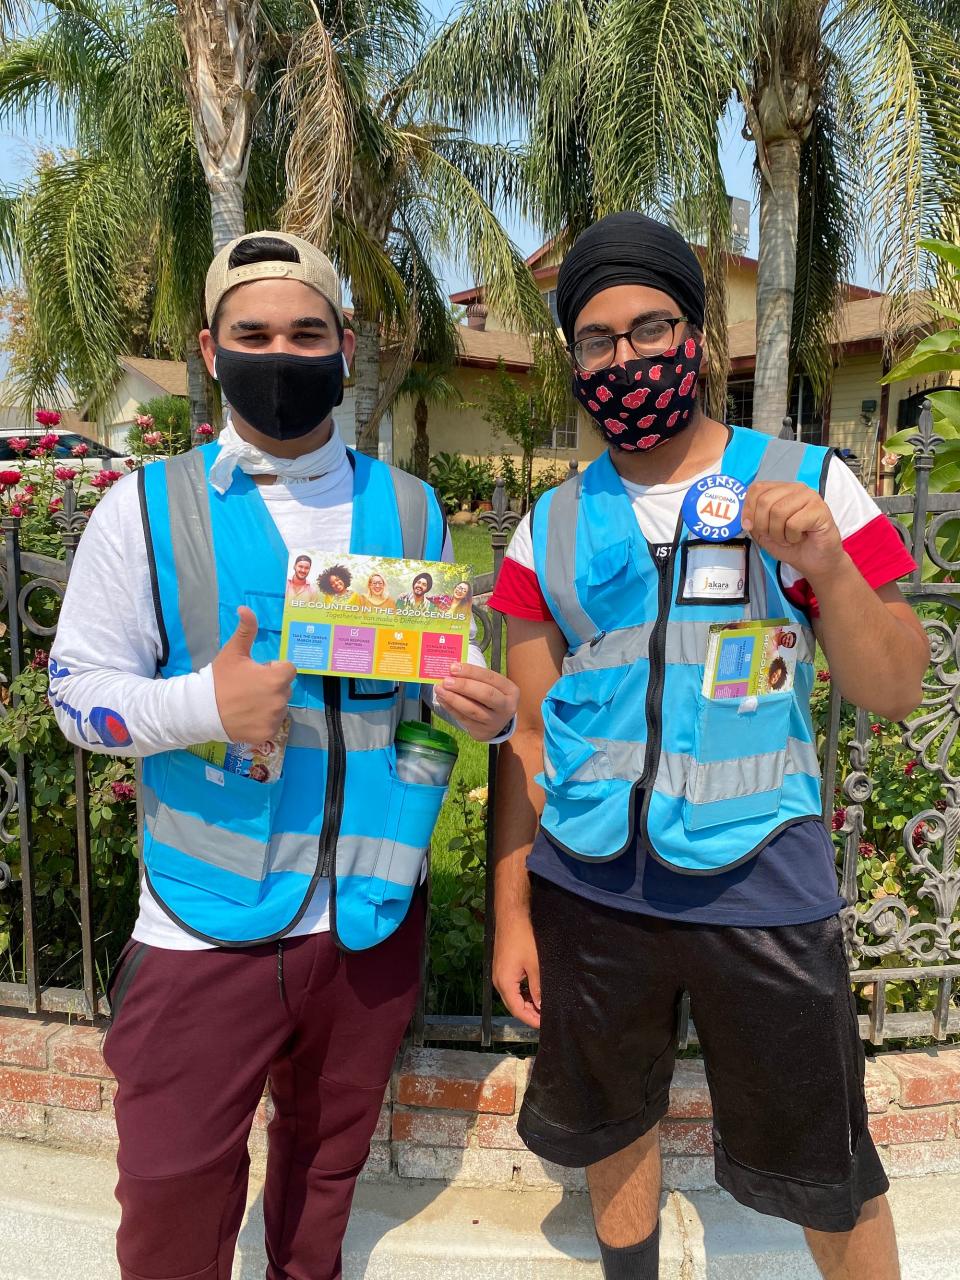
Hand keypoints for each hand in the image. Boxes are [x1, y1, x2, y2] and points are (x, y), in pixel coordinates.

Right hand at [211, 606, 295, 743]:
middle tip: (249, 688)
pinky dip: (264, 721)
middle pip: (285, 688)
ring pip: (280, 707)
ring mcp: (275, 719)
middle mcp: (280, 699)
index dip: (274, 669)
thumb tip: (245, 608)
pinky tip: (248, 717)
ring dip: (270, 703)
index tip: (257, 672)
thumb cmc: (220, 679)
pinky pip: (273, 724)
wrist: (201, 710)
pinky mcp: (268, 734)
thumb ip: (245, 630)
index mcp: (276, 678)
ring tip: (247, 703)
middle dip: (272, 686)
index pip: (288, 669)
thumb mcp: (233, 652)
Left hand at [434, 662, 518, 741]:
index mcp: (510, 690)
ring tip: (439, 690)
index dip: (471, 671)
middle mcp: (506, 706)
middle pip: (485, 694)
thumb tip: (452, 670)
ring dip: (453, 699)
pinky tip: (442, 700)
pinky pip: (464, 719)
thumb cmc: (492, 696)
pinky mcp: (482, 731)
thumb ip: (476, 677)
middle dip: (463, 686)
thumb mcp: (493, 685)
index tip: (453, 667)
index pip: (490, 678)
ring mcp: (494, 721)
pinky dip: (450, 708)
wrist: (498, 722)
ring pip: (472, 710)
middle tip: (446, 680)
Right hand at [493, 911, 540, 1028]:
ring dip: (526, 1002)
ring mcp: (499, 973)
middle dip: (529, 1013)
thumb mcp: (535, 965)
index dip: (531, 1019)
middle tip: (545, 1016)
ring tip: (542, 1005)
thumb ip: (538, 988)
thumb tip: (541, 1006)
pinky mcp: (502, 967)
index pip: (517, 1010)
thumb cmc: (522, 937)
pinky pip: (512, 986)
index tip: (544, 1024)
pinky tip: (534, 991)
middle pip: (513, 1005)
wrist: (511, 916)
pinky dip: (522, 992)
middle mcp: (498, 981)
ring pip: (513, 996)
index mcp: (505, 983)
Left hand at [742, 481, 844, 581]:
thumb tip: (745, 520)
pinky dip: (792, 537)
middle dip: (763, 525)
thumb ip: (753, 523)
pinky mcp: (820, 509)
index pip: (757, 489)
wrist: (815, 562)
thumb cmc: (791, 546)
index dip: (748, 509)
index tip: (751, 526)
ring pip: (778, 511)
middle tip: (775, 536)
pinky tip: (800, 538)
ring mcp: (810, 497)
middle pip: (765, 501)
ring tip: (788, 538)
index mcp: (781, 490)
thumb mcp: (764, 534)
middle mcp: (796, 489)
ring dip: (778, 533)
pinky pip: (793, 523)